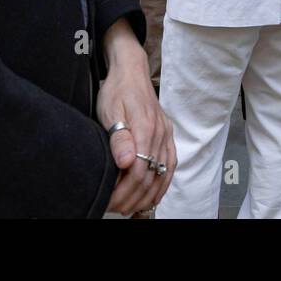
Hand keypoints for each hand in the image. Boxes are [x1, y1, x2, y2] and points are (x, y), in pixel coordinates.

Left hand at [98, 20, 175, 215]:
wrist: (132, 71)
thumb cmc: (117, 90)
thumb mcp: (110, 110)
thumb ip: (119, 138)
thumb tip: (126, 162)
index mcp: (146, 129)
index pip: (138, 171)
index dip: (124, 191)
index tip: (110, 202)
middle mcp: (160, 134)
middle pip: (150, 177)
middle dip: (133, 198)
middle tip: (116, 209)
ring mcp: (166, 135)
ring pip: (162, 174)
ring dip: (148, 195)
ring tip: (131, 208)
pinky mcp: (168, 135)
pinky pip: (170, 165)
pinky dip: (163, 184)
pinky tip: (153, 195)